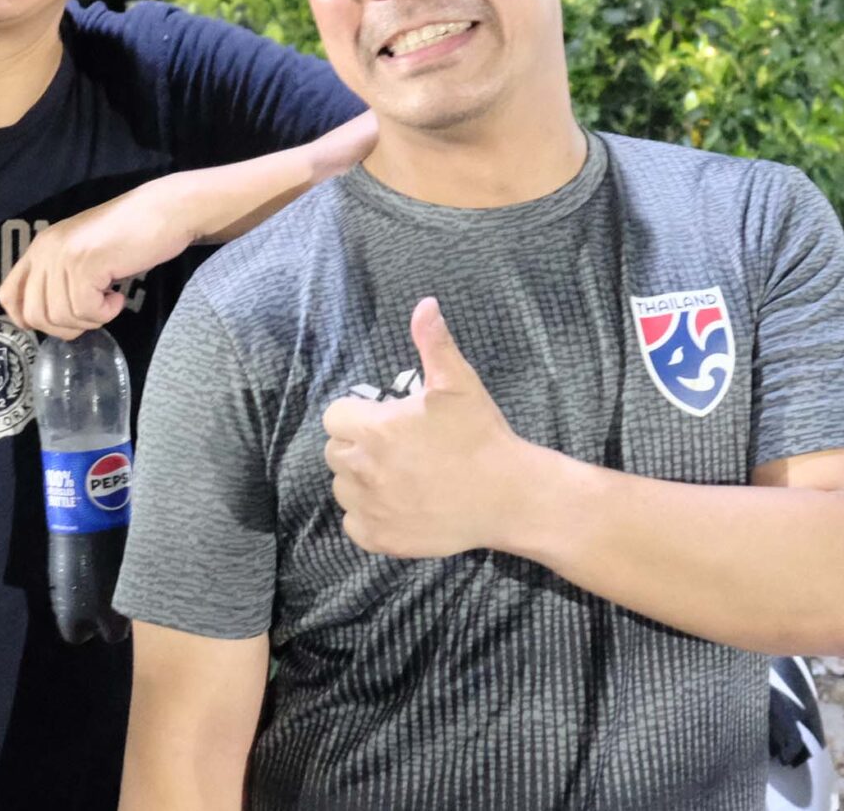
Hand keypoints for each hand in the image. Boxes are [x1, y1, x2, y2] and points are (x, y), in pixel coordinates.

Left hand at [0, 177, 208, 336]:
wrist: (164, 211)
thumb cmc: (130, 235)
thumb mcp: (82, 255)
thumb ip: (59, 278)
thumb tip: (48, 321)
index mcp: (39, 248)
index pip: (7, 295)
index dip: (26, 318)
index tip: (58, 321)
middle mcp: (44, 251)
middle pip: (34, 315)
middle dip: (65, 327)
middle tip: (92, 313)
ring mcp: (63, 256)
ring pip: (61, 317)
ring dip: (91, 319)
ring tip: (109, 300)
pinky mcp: (85, 264)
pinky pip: (85, 310)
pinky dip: (105, 313)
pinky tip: (118, 297)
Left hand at [320, 299, 530, 558]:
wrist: (509, 496)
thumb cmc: (481, 436)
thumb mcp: (458, 384)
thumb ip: (434, 343)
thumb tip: (425, 304)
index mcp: (374, 429)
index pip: (335, 416)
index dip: (357, 414)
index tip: (384, 419)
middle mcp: (363, 470)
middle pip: (335, 451)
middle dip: (358, 445)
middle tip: (395, 447)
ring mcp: (370, 508)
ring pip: (342, 488)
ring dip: (360, 480)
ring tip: (398, 475)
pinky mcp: (380, 538)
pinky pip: (354, 524)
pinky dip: (368, 516)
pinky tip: (398, 504)